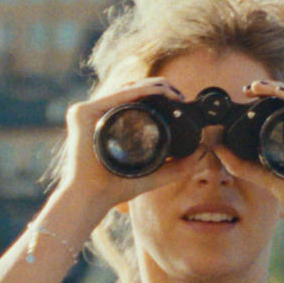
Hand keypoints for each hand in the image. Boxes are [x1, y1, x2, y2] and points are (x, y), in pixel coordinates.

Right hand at [49, 76, 186, 233]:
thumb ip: (177, 166)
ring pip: (127, 89)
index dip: (159, 96)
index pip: (135, 101)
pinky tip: (158, 91)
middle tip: (180, 96)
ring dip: (154, 85)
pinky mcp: (81, 112)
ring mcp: (87, 111)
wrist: (94, 196)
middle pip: (132, 92)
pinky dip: (141, 90)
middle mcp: (97, 114)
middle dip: (160, 88)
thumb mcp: (154, 173)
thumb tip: (202, 153)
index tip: (180, 101)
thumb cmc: (116, 187)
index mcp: (108, 123)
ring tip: (174, 93)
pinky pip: (117, 96)